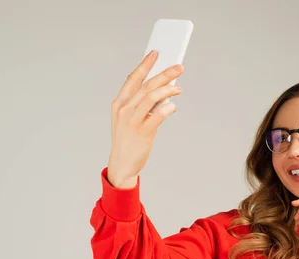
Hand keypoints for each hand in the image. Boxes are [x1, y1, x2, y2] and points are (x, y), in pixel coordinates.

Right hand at [107, 51, 183, 187]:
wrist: (122, 164)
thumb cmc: (127, 139)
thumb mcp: (126, 118)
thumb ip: (138, 104)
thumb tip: (158, 89)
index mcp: (119, 103)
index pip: (133, 79)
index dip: (145, 65)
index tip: (155, 53)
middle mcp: (124, 110)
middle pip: (146, 85)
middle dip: (164, 74)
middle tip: (178, 67)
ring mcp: (133, 121)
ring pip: (152, 97)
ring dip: (168, 90)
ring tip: (179, 88)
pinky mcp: (143, 132)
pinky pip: (158, 115)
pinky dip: (168, 108)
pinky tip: (173, 106)